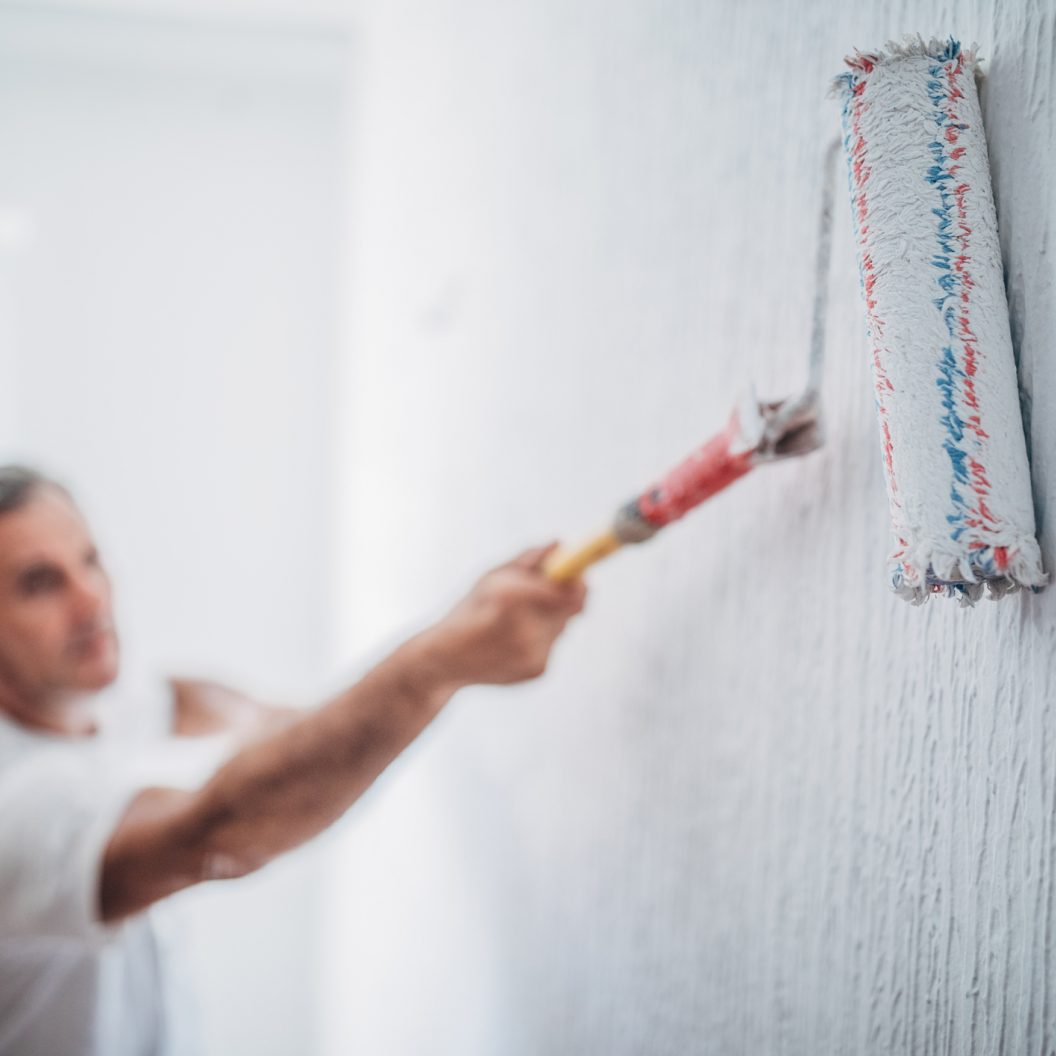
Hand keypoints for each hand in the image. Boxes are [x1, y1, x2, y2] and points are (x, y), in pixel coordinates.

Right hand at [417, 543, 586, 689]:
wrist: (443, 660)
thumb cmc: (468, 611)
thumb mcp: (491, 578)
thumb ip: (527, 561)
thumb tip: (558, 544)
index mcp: (510, 597)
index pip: (566, 591)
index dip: (576, 582)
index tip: (576, 577)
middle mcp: (525, 627)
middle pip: (570, 608)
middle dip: (561, 598)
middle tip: (544, 595)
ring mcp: (532, 652)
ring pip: (562, 626)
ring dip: (550, 619)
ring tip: (517, 622)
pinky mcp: (537, 671)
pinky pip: (552, 645)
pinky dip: (540, 640)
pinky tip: (513, 642)